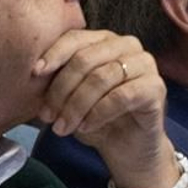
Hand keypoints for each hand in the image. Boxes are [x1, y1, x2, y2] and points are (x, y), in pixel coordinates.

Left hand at [35, 30, 180, 187]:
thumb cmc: (96, 119)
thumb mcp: (69, 96)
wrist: (127, 149)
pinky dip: (98, 113)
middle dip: (62, 89)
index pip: (75, 38)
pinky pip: (121, 96)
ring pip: (102, 78)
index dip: (54, 54)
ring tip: (63, 127)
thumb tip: (32, 72)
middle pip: (86, 59)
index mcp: (104, 40)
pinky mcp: (156, 87)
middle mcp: (127, 45)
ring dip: (77, 105)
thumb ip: (56, 80)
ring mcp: (145, 64)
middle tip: (48, 116)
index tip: (35, 74)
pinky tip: (86, 127)